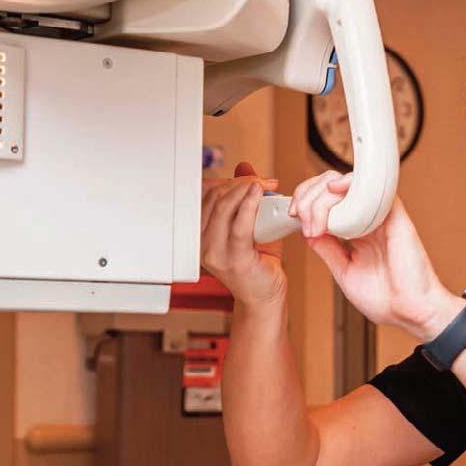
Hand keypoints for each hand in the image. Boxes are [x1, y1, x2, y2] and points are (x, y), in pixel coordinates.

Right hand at [200, 162, 286, 306]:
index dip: (228, 180)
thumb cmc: (259, 266)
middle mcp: (203, 243)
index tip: (251, 178)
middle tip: (264, 181)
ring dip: (246, 189)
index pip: (205, 195)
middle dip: (241, 182)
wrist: (264, 298)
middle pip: (215, 197)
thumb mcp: (249, 224)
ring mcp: (215, 252)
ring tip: (265, 186)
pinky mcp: (234, 259)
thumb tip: (245, 167)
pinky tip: (260, 194)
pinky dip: (249, 204)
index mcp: (200, 234)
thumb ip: (245, 197)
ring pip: (224, 206)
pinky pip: (238, 224)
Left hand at [289, 170, 462, 340]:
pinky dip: (350, 182)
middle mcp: (366, 220)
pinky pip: (372, 187)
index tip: (293, 216)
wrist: (409, 311)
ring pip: (346, 183)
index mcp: (355, 232)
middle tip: (300, 218)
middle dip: (307, 196)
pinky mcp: (393, 215)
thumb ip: (326, 248)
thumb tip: (306, 229)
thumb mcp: (343, 271)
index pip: (326, 201)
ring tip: (314, 219)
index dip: (305, 201)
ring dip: (321, 193)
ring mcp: (379, 216)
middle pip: (331, 187)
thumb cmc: (384, 299)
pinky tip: (335, 190)